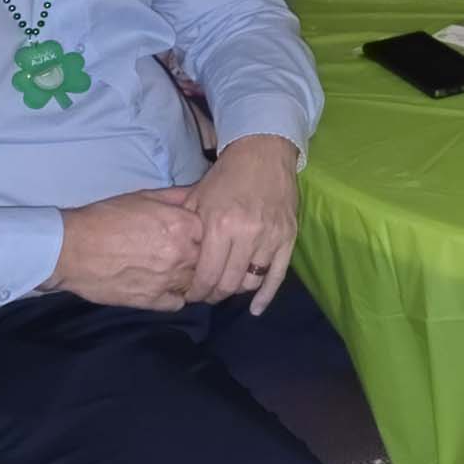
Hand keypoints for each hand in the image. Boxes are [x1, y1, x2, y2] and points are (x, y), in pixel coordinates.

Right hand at [42, 190, 203, 310]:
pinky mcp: (153, 301)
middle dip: (202, 255)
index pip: (214, 232)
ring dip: (191, 277)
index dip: (207, 232)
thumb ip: (178, 197)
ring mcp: (169, 280)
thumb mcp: (145, 197)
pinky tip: (165, 285)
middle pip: (209, 259)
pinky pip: (179, 302)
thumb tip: (201, 194)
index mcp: (182, 225)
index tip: (199, 233)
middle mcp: (181, 254)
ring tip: (176, 269)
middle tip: (189, 252)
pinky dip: (176, 295)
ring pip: (197, 283)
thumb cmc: (106, 218)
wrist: (71, 249)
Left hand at [177, 134, 299, 313]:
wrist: (263, 154)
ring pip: (251, 282)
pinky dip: (266, 295)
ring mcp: (270, 237)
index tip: (191, 294)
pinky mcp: (288, 237)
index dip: (196, 291)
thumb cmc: (225, 176)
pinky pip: (277, 275)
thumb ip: (186, 229)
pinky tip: (256, 309)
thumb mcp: (197, 198)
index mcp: (220, 225)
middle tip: (206, 295)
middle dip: (214, 295)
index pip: (206, 274)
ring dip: (236, 291)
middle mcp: (246, 235)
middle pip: (228, 283)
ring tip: (226, 289)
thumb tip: (174, 260)